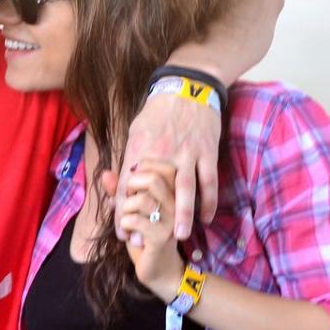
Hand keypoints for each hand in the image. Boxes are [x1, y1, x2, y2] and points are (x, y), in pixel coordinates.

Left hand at [114, 93, 220, 241]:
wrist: (187, 86)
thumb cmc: (158, 110)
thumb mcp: (135, 130)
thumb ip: (130, 156)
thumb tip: (122, 180)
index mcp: (140, 149)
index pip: (128, 187)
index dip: (122, 211)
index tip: (120, 231)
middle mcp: (162, 155)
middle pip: (154, 193)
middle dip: (148, 219)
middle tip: (143, 243)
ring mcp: (187, 154)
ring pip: (185, 191)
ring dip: (184, 216)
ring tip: (180, 237)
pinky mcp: (207, 152)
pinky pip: (209, 182)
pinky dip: (209, 202)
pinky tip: (206, 218)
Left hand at [117, 160, 184, 298]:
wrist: (159, 270)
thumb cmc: (144, 237)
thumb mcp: (130, 211)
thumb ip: (119, 192)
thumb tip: (105, 174)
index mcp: (173, 194)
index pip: (162, 166)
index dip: (140, 172)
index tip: (132, 188)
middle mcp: (177, 205)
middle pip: (153, 178)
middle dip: (130, 187)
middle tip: (127, 202)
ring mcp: (172, 221)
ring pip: (142, 199)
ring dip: (125, 210)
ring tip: (126, 221)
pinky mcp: (161, 238)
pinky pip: (135, 221)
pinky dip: (124, 226)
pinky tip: (126, 235)